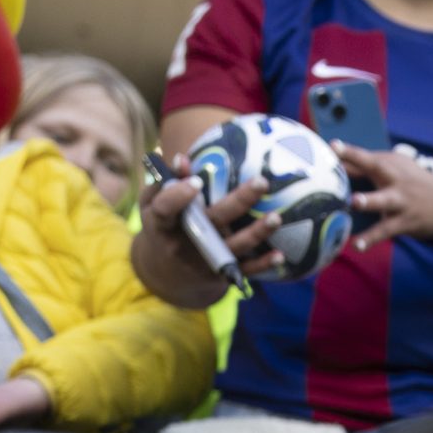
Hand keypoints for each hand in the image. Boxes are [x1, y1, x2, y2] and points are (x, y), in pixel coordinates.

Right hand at [133, 174, 279, 307]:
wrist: (168, 274)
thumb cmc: (164, 228)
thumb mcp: (152, 207)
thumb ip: (164, 184)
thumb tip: (182, 158)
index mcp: (162, 224)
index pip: (165, 210)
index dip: (178, 197)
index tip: (196, 181)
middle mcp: (185, 243)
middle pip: (213, 221)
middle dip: (239, 201)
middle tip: (261, 181)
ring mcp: (205, 260)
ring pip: (235, 246)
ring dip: (258, 232)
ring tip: (276, 217)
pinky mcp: (221, 273)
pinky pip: (246, 269)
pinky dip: (263, 264)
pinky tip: (280, 254)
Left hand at [336, 140, 432, 252]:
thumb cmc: (414, 186)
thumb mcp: (397, 171)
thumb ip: (367, 170)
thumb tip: (333, 170)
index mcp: (391, 164)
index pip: (364, 155)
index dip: (346, 150)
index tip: (331, 145)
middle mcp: (396, 179)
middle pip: (375, 166)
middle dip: (357, 159)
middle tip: (338, 159)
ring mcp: (401, 200)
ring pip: (384, 199)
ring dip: (370, 199)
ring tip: (356, 201)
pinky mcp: (405, 221)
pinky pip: (386, 230)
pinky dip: (372, 238)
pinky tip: (358, 246)